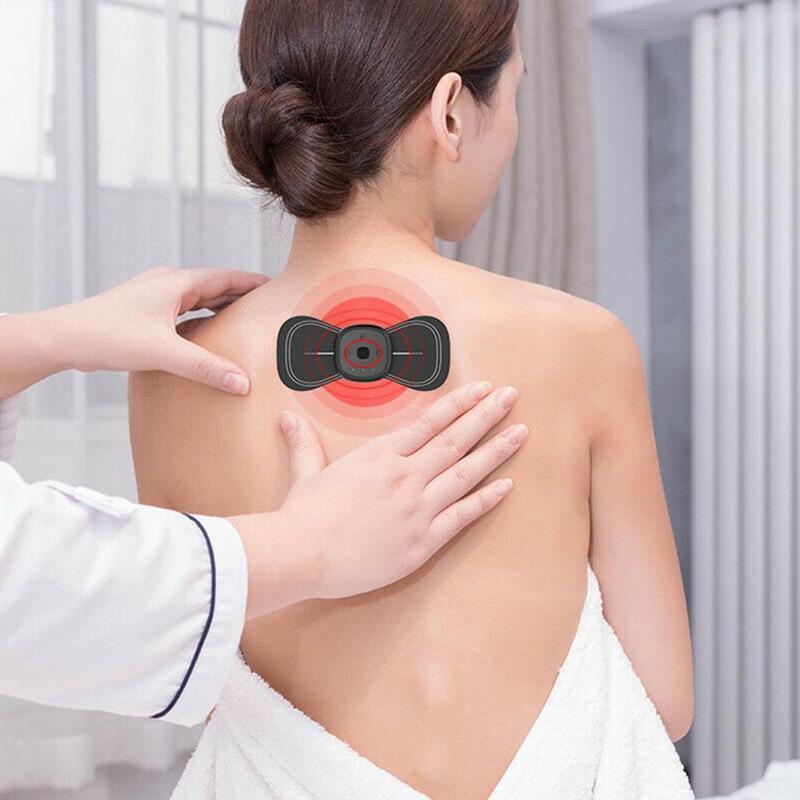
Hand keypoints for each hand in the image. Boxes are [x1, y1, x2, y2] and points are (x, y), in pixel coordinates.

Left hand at [54, 267, 267, 393]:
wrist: (63, 339)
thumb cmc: (107, 336)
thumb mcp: (163, 353)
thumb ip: (205, 368)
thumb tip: (242, 383)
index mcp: (176, 283)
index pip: (227, 277)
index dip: (255, 283)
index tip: (280, 290)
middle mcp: (168, 284)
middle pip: (216, 286)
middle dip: (244, 296)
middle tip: (271, 309)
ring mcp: (155, 297)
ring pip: (199, 298)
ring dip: (223, 308)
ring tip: (247, 322)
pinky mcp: (146, 312)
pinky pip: (185, 311)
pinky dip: (203, 319)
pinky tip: (209, 336)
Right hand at [229, 381, 528, 616]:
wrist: (301, 554)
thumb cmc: (302, 515)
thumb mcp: (305, 474)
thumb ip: (303, 444)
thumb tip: (285, 417)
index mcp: (380, 455)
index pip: (430, 423)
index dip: (459, 404)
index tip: (482, 388)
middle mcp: (405, 475)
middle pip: (456, 440)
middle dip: (487, 415)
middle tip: (512, 395)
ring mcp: (417, 507)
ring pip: (466, 473)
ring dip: (496, 450)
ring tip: (522, 432)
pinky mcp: (423, 541)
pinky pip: (462, 516)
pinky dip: (486, 499)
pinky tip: (507, 485)